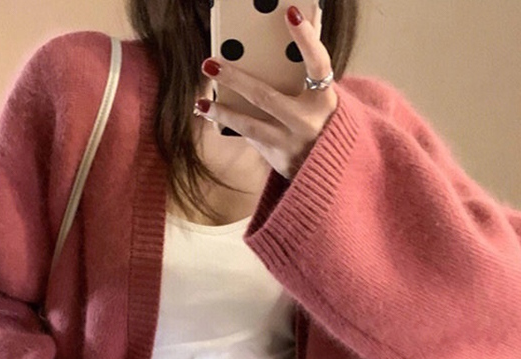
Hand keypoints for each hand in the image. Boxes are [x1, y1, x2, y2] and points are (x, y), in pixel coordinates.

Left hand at [193, 5, 337, 180]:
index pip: (318, 64)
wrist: (331, 170)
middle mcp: (307, 122)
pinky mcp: (278, 157)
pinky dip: (232, 124)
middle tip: (210, 63)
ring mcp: (290, 143)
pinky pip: (251, 137)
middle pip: (265, 97)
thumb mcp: (323, 99)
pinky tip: (212, 115)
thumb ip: (310, 74)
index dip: (306, 40)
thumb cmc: (324, 124)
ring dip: (223, 113)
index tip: (291, 13)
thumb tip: (300, 29)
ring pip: (250, 125)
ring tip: (200, 103)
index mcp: (325, 101)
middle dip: (235, 80)